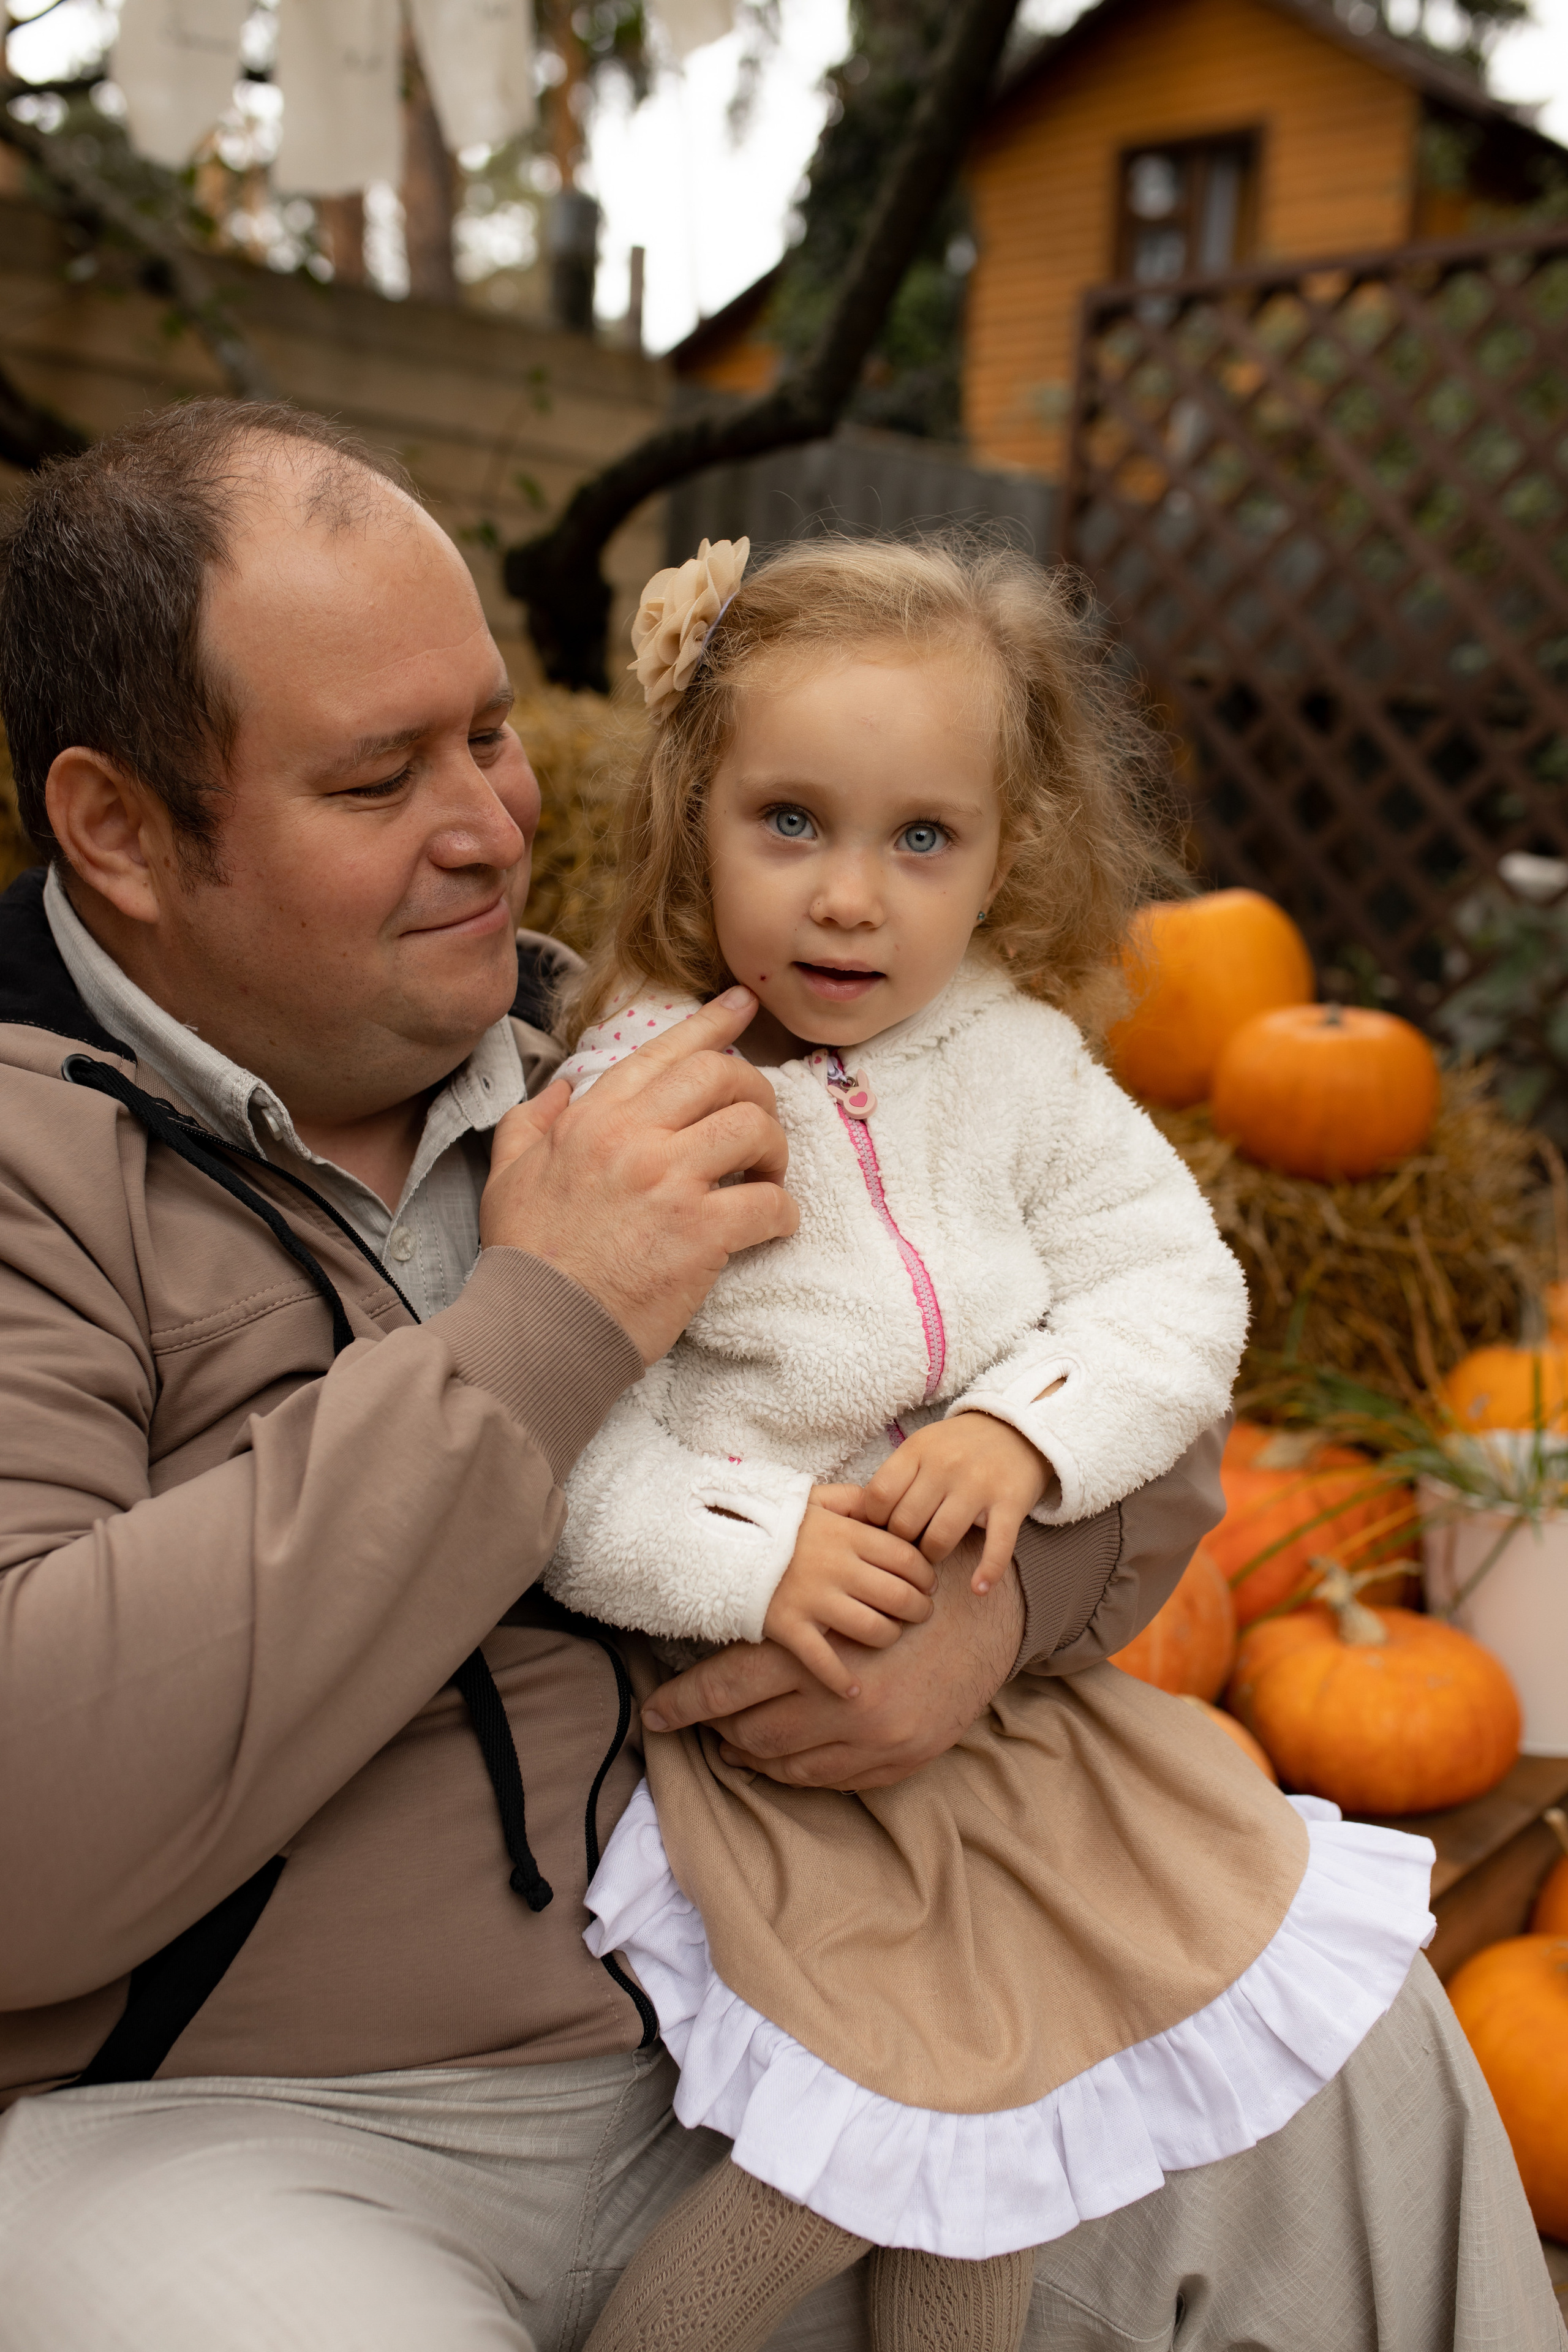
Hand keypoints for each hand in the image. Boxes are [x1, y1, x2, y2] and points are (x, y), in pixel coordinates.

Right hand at [479, 989, 796, 1362]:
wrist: (539, 1328)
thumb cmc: (526, 1255)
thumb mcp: (508, 1172)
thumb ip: (531, 1120)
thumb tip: (564, 1087)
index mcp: (593, 1117)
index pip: (664, 1051)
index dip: (713, 1023)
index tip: (743, 1005)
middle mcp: (633, 1137)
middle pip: (723, 1077)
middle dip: (757, 1091)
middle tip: (758, 1126)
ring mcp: (669, 1182)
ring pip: (754, 1129)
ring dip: (774, 1152)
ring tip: (766, 1178)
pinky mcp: (700, 1234)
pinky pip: (769, 1203)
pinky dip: (783, 1213)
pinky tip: (772, 1227)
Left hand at [643, 1535, 1024, 1789]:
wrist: (986, 1613)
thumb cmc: (904, 1583)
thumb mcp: (844, 1580)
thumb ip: (788, 1605)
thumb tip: (724, 1618)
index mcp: (817, 1650)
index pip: (727, 1687)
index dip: (683, 1704)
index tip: (654, 1714)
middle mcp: (840, 1703)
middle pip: (748, 1731)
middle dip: (714, 1730)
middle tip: (696, 1722)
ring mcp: (870, 1740)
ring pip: (783, 1762)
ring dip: (749, 1755)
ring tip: (731, 1742)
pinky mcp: (896, 1760)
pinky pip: (827, 1780)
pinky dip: (793, 1772)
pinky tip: (780, 1758)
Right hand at [762, 1502, 933, 1697]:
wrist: (723, 1540)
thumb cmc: (778, 1522)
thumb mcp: (818, 1499)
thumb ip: (856, 1499)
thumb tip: (890, 1508)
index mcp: (848, 1535)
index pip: (907, 1558)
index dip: (926, 1575)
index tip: (928, 1584)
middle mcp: (836, 1567)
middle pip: (899, 1596)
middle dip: (919, 1609)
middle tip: (922, 1613)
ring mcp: (812, 1599)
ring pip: (872, 1629)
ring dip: (890, 1637)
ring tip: (891, 1636)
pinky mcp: (788, 1626)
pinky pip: (823, 1661)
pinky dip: (841, 1681)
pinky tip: (854, 1691)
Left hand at [860, 1415, 1049, 1595]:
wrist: (1017, 1429)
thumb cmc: (958, 1446)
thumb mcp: (922, 1447)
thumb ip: (895, 1478)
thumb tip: (865, 1523)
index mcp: (917, 1450)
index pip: (879, 1498)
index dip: (875, 1521)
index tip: (885, 1527)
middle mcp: (945, 1466)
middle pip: (905, 1524)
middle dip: (903, 1543)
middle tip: (910, 1545)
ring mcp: (978, 1485)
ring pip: (940, 1540)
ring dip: (933, 1557)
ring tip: (935, 1555)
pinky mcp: (1010, 1503)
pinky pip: (996, 1546)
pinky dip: (988, 1572)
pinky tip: (979, 1588)